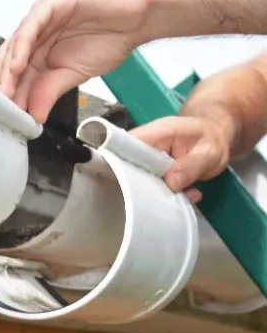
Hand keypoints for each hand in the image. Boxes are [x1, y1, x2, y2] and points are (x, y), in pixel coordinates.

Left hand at [0, 0, 152, 122]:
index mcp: (40, 50)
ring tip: (7, 92)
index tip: (10, 115)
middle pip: (10, 60)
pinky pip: (31, 26)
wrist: (138, 16)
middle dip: (6, 85)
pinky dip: (22, 47)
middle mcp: (37, 34)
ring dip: (8, 70)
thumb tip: (35, 115)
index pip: (17, 75)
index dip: (12, 95)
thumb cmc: (111, 38)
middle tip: (4, 107)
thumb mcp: (74, 75)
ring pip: (16, 44)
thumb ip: (50, 91)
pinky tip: (18, 66)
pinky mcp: (51, 5)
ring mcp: (42, 19)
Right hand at [129, 64, 266, 202]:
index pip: (126, 143)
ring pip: (138, 177)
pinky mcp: (151, 169)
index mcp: (157, 133)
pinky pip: (150, 183)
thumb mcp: (210, 153)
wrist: (215, 136)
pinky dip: (164, 193)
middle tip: (159, 199)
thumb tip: (171, 183)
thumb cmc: (212, 139)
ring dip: (155, 192)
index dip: (118, 161)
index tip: (125, 183)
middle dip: (139, 185)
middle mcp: (147, 144)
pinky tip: (184, 195)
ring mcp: (147, 157)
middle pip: (127, 164)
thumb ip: (191, 167)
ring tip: (180, 197)